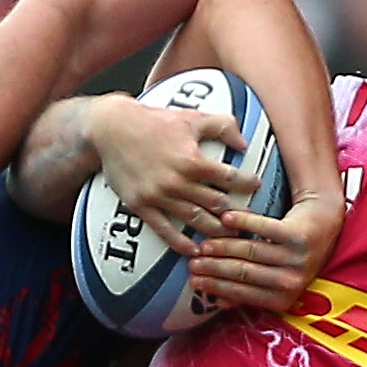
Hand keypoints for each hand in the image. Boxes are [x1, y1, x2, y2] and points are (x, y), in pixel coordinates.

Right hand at [90, 95, 250, 255]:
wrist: (111, 129)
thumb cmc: (154, 121)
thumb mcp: (192, 117)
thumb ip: (222, 126)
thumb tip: (243, 143)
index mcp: (193, 160)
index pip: (231, 178)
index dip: (248, 184)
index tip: (255, 186)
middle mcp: (178, 181)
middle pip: (217, 205)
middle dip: (236, 214)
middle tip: (249, 221)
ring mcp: (159, 196)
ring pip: (195, 220)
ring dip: (215, 231)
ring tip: (229, 237)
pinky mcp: (141, 205)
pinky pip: (164, 230)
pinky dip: (180, 243)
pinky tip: (194, 250)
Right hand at [188, 191, 342, 313]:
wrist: (323, 223)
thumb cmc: (291, 254)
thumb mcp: (274, 279)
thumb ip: (249, 291)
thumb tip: (220, 303)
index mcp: (284, 298)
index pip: (243, 293)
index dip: (216, 287)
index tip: (194, 281)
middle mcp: (292, 281)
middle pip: (244, 273)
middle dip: (214, 268)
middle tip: (192, 263)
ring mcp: (297, 258)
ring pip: (251, 252)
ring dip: (223, 247)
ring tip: (204, 244)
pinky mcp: (299, 235)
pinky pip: (264, 228)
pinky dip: (243, 221)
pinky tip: (226, 218)